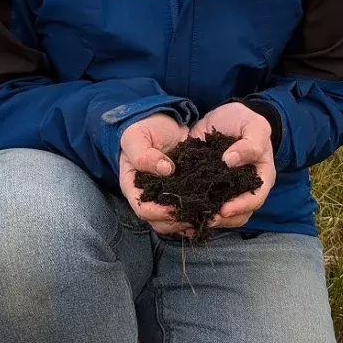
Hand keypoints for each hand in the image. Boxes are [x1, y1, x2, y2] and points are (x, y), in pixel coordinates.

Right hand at [119, 113, 192, 235]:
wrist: (163, 121)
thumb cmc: (144, 129)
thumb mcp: (136, 137)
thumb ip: (144, 155)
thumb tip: (165, 170)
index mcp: (133, 186)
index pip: (142, 208)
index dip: (157, 212)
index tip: (174, 207)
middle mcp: (148, 196)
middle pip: (158, 221)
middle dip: (175, 221)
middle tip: (193, 213)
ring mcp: (165, 195)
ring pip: (173, 220)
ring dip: (187, 220)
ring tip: (203, 214)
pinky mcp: (182, 191)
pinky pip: (187, 209)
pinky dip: (196, 213)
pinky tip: (210, 210)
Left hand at [188, 102, 276, 230]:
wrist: (226, 115)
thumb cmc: (245, 121)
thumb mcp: (255, 126)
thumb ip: (250, 144)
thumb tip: (231, 160)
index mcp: (260, 177)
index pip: (255, 198)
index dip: (241, 206)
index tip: (224, 209)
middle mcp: (244, 188)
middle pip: (238, 214)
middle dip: (221, 219)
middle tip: (204, 219)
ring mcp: (225, 189)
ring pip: (220, 214)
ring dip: (206, 219)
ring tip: (190, 220)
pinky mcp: (207, 185)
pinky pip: (202, 202)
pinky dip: (193, 210)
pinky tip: (181, 214)